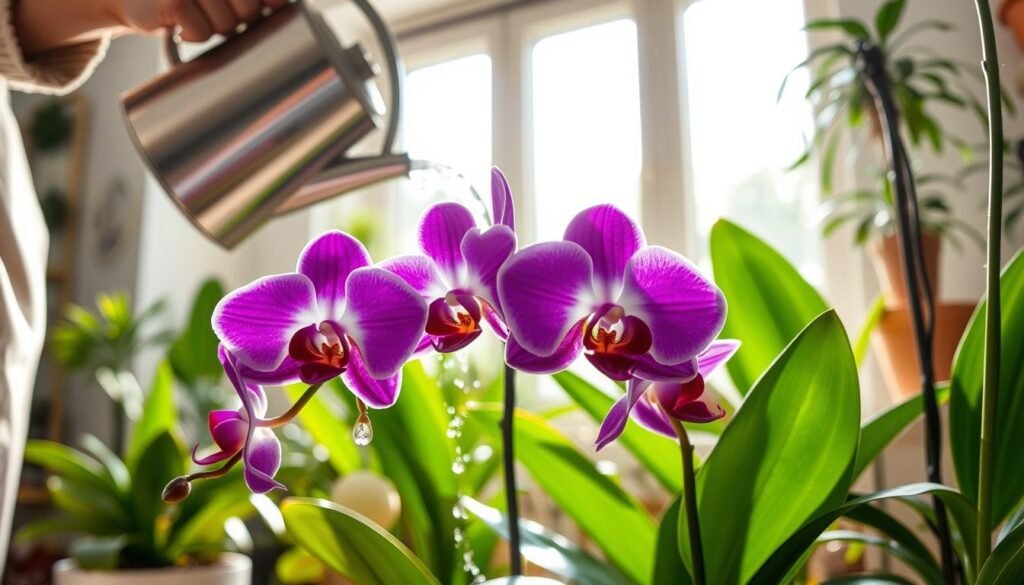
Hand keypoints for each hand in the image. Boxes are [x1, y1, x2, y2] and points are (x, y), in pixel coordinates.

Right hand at [118, 0, 289, 41]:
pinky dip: (193, 36)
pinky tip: (180, 25)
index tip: (270, 8)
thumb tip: (281, 4)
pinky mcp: (174, 1)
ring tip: (197, 16)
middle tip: (220, 14)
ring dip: (215, 28)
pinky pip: (203, 33)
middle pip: (249, 7)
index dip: (270, 2)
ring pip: (227, 23)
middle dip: (240, 19)